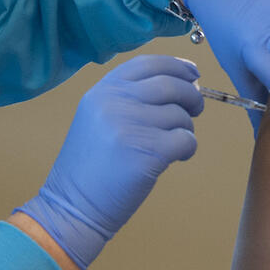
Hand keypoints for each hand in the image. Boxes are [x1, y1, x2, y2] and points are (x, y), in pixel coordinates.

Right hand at [15, 55, 201, 269]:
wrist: (73, 206)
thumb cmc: (91, 166)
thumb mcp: (98, 118)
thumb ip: (130, 98)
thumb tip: (183, 85)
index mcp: (102, 91)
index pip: (147, 63)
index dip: (176, 66)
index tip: (193, 74)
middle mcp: (114, 102)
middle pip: (170, 85)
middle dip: (191, 96)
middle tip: (196, 108)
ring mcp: (129, 126)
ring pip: (180, 115)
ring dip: (187, 128)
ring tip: (174, 143)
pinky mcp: (147, 153)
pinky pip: (185, 140)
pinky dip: (188, 148)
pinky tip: (177, 157)